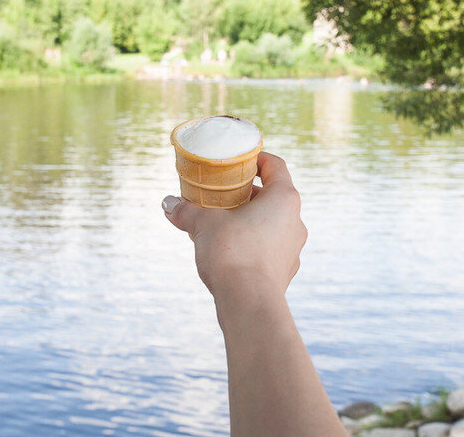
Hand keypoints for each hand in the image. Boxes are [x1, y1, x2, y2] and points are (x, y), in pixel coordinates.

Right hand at [162, 152, 307, 303]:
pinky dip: (250, 244)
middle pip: (272, 196)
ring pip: (271, 224)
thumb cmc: (232, 253)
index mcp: (284, 199)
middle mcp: (295, 221)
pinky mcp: (284, 271)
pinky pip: (268, 248)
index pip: (275, 166)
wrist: (248, 304)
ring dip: (248, 220)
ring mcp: (292, 248)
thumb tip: (168, 204)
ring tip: (220, 224)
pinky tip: (228, 251)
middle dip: (245, 194)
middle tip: (221, 194)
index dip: (257, 159)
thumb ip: (187, 211)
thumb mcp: (203, 225)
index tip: (238, 161)